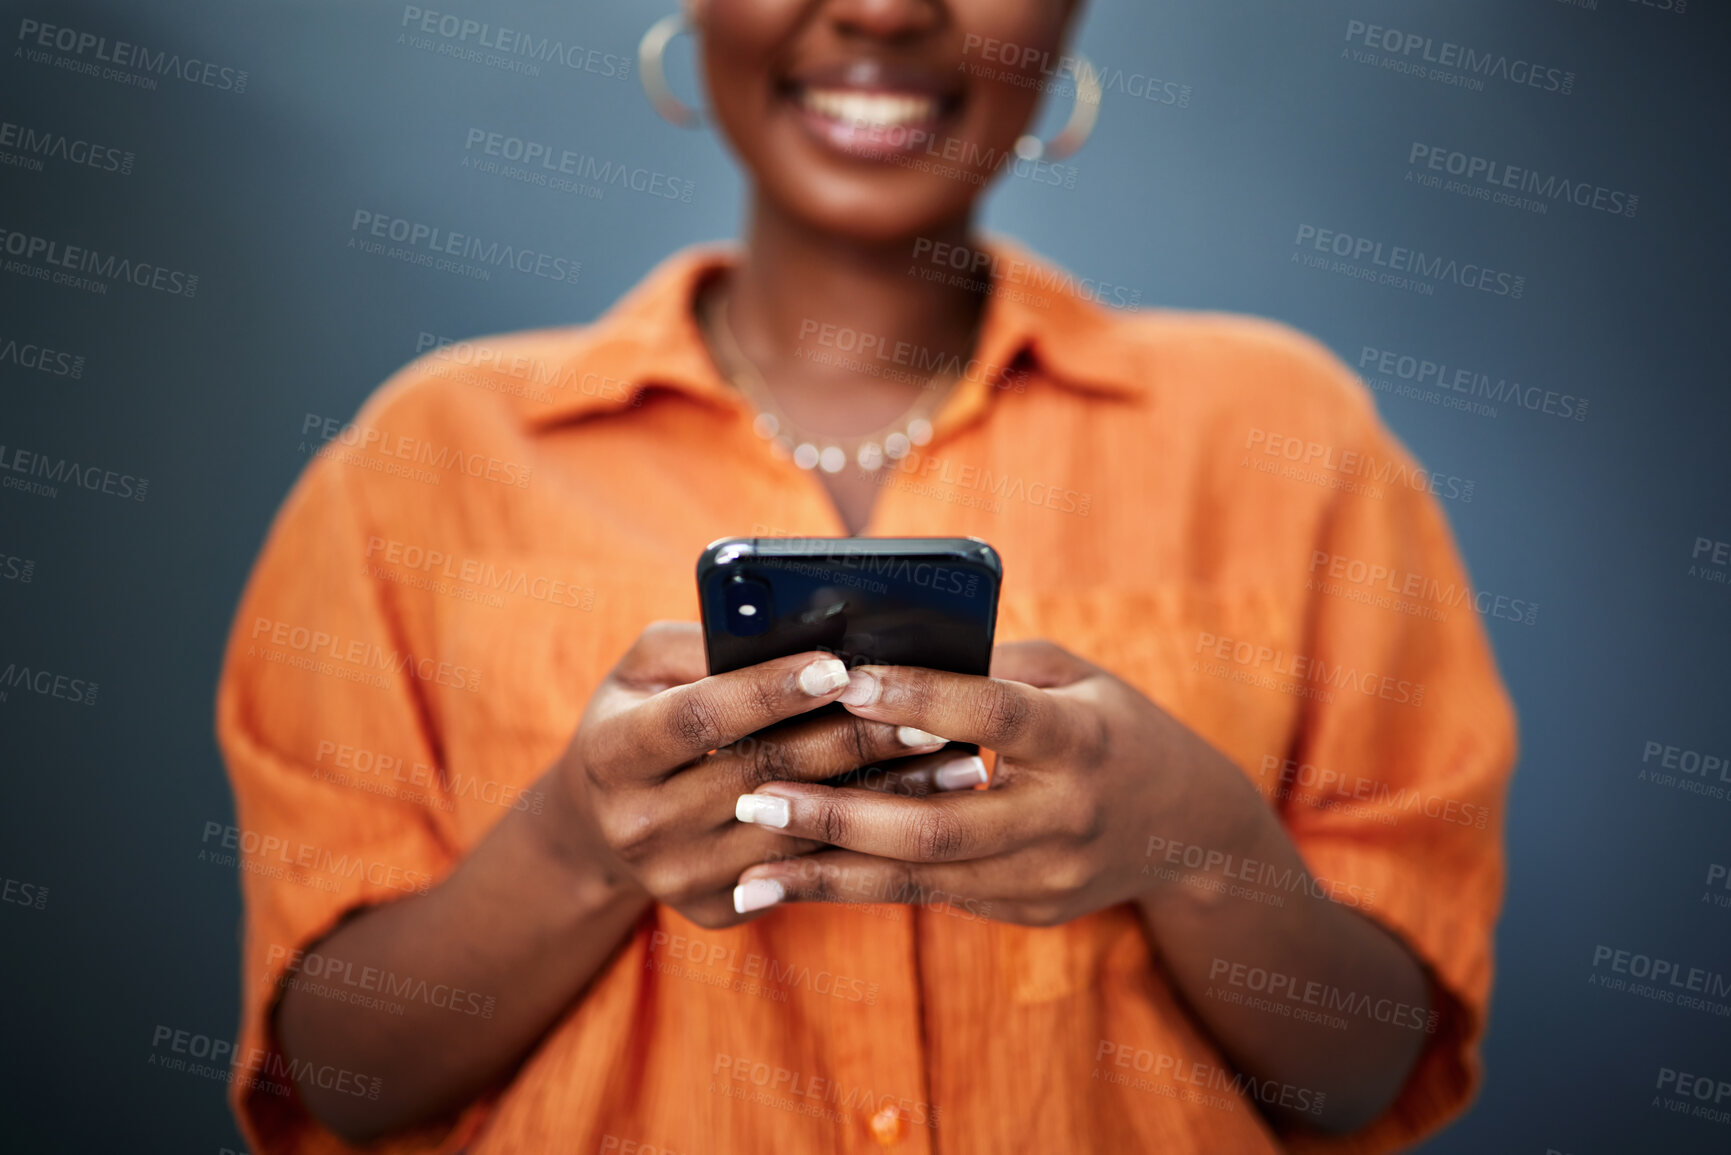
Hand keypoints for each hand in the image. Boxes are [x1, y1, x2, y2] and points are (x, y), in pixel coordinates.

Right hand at [545, 622, 992, 928]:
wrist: (605, 822)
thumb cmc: (645, 712)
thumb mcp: (648, 668)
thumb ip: (707, 644)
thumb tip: (801, 629)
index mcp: (610, 753)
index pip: (700, 717)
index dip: (769, 690)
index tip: (840, 665)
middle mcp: (637, 824)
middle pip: (762, 776)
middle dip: (853, 740)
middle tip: (929, 716)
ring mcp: (676, 877)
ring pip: (800, 831)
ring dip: (886, 796)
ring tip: (954, 760)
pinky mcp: (716, 910)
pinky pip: (808, 870)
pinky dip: (871, 836)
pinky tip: (926, 807)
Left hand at [727, 640, 1195, 925]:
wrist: (1189, 831)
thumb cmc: (1110, 724)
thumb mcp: (1073, 675)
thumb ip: (991, 664)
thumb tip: (882, 646)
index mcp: (1083, 740)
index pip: (995, 717)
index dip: (920, 698)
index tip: (841, 680)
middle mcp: (1065, 818)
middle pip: (940, 825)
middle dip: (839, 815)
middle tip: (754, 799)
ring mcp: (1045, 877)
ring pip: (922, 879)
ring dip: (828, 874)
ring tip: (747, 870)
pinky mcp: (1023, 910)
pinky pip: (929, 897)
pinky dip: (857, 886)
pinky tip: (791, 882)